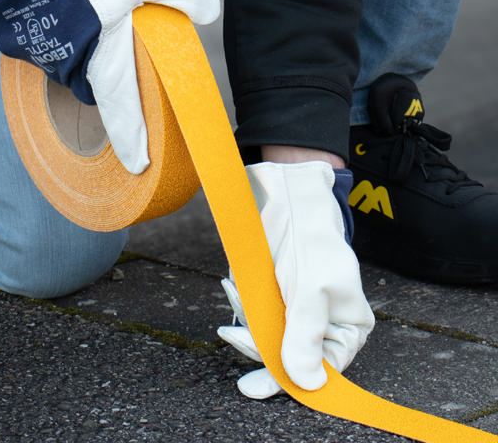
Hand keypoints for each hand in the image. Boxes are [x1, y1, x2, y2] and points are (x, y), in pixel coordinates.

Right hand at [0, 0, 219, 173]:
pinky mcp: (23, 44)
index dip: (132, 142)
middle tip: (119, 39)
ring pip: (77, 68)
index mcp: (106, 61)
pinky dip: (65, 37)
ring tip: (94, 15)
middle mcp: (73, 69)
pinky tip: (68, 10)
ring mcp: (44, 59)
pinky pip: (53, 51)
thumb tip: (210, 13)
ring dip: (88, 50)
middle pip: (100, 87)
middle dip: (113, 73)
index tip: (138, 165)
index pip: (123, 115)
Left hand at [218, 161, 373, 396]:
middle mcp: (324, 324)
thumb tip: (305, 384)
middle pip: (290, 356)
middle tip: (235, 335)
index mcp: (348, 327)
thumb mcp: (310, 290)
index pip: (321, 371)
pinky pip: (256, 314)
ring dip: (246, 318)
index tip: (253, 385)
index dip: (288, 380)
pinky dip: (241, 302)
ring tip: (238, 290)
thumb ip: (305, 337)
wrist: (288, 196)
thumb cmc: (310, 238)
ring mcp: (298, 310)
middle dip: (259, 343)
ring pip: (268, 335)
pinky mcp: (277, 296)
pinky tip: (233, 285)